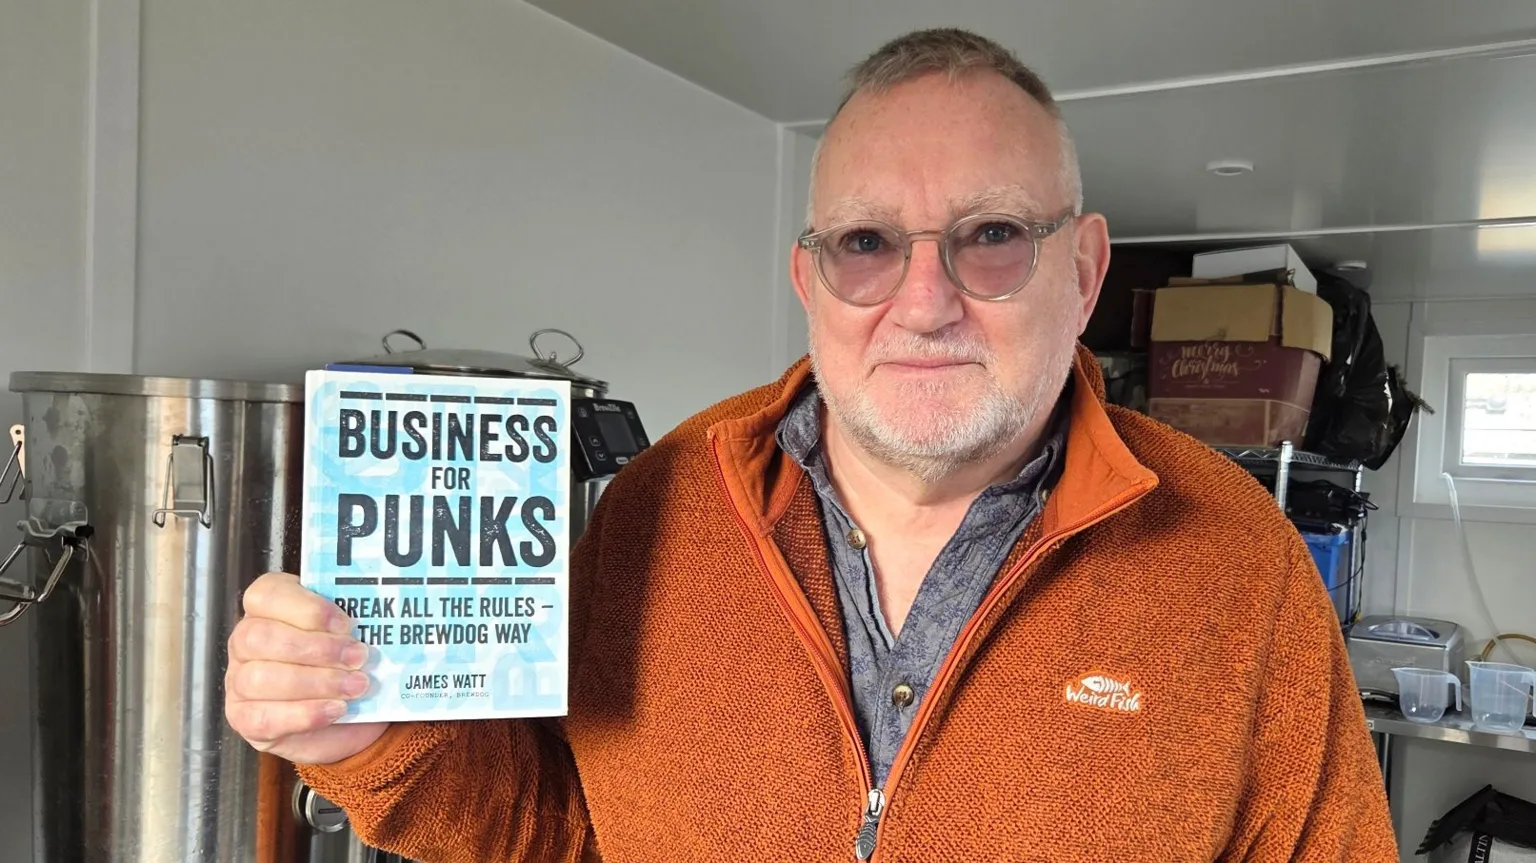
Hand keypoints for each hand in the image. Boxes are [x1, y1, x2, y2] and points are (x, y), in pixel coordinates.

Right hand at [225, 572, 387, 763]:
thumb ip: (357, 623)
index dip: (306, 608)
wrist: (344, 720)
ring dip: (316, 682)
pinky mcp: (245, 719)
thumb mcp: (351, 638)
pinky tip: (335, 710)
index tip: (346, 624)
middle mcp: (246, 642)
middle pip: (259, 637)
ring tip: (356, 686)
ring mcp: (239, 682)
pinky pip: (263, 717)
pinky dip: (305, 714)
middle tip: (357, 658)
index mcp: (269, 609)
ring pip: (259, 678)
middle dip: (316, 648)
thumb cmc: (344, 667)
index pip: (266, 594)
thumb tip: (384, 620)